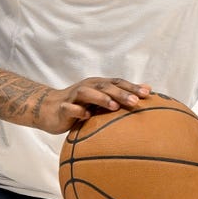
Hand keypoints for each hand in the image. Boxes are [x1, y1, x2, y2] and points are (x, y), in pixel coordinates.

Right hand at [35, 77, 150, 133]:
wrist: (49, 109)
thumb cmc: (80, 105)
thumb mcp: (101, 99)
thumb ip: (122, 94)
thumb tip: (148, 88)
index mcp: (98, 85)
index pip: (117, 83)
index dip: (131, 87)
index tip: (147, 94)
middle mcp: (87, 87)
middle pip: (105, 87)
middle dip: (121, 93)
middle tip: (136, 101)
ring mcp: (74, 97)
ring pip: (87, 94)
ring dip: (101, 99)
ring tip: (114, 106)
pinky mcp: (63, 108)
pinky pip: (70, 108)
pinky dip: (78, 110)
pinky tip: (86, 115)